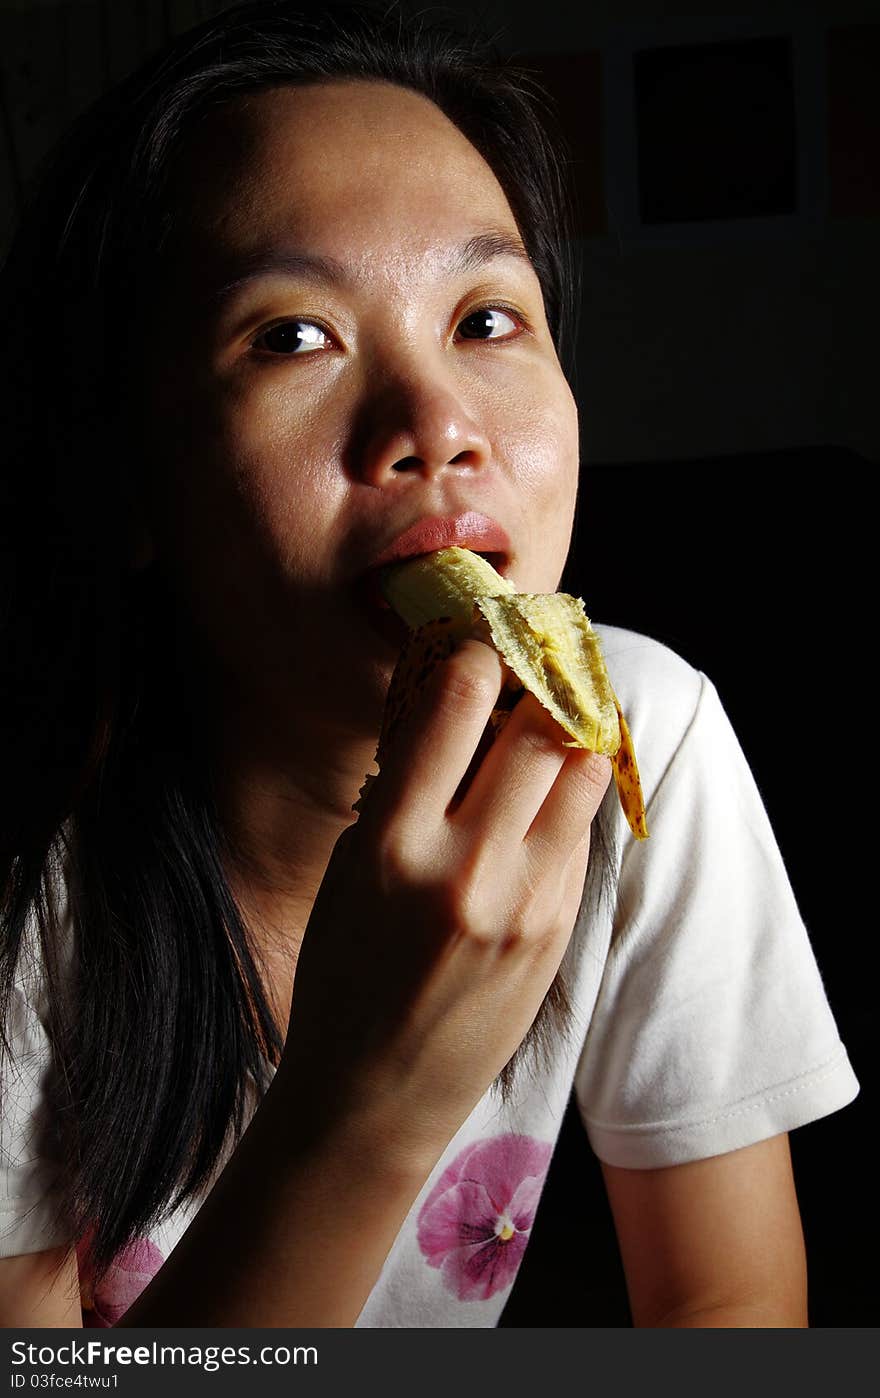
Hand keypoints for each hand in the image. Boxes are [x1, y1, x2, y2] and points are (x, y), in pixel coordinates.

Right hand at [277, 639, 611, 1169]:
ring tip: (552, 722)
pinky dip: (569, 799)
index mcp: (394, 843)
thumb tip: (455, 714)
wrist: (376, 1094)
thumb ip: (405, 793)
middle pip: (541, 729)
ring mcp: (525, 902)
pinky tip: (547, 796)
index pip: (457, 705)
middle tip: (533, 663)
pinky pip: (580, 835)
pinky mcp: (559, 931)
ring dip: (571, 734)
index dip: (477, 656)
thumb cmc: (344, 976)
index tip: (481, 640)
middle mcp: (468, 866)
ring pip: (581, 774)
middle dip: (540, 682)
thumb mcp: (350, 873)